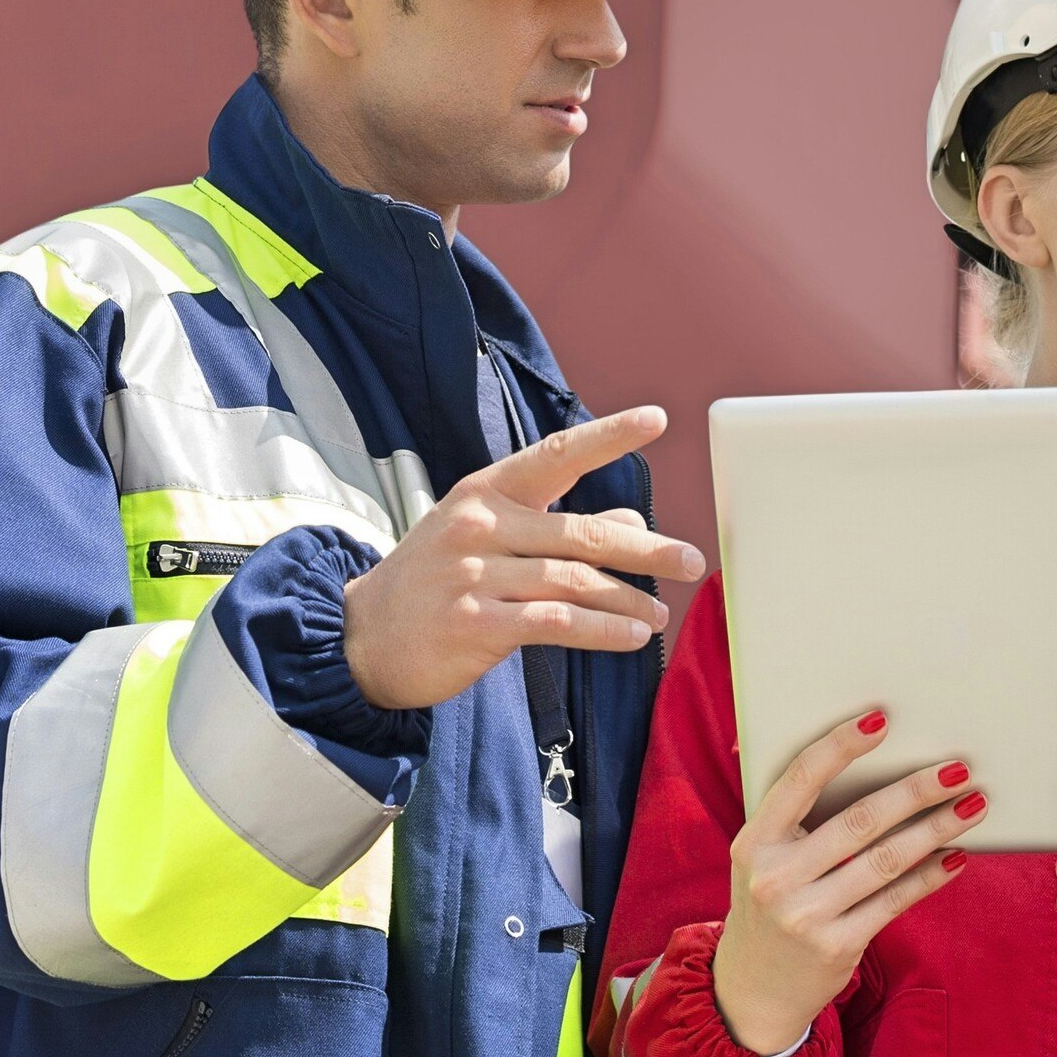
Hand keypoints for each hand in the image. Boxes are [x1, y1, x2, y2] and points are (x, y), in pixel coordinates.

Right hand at [339, 408, 699, 711]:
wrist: (364, 636)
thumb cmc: (437, 580)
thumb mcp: (488, 537)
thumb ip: (557, 527)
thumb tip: (632, 522)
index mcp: (486, 491)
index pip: (556, 454)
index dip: (609, 436)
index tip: (657, 419)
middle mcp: (481, 525)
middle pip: (583, 533)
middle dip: (647, 549)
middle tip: (692, 561)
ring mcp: (474, 575)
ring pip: (574, 581)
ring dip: (628, 599)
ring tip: (661, 613)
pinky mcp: (475, 624)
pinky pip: (555, 622)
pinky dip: (601, 630)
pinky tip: (631, 635)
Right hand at [707, 709, 977, 1055]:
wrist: (754, 988)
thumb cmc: (769, 904)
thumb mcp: (761, 859)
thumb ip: (794, 819)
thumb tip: (859, 761)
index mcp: (755, 842)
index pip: (800, 780)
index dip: (841, 746)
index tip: (880, 719)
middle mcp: (776, 877)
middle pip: (860, 820)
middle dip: (915, 790)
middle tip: (958, 769)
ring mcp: (807, 915)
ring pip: (886, 860)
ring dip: (936, 829)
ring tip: (972, 807)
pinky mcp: (837, 946)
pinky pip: (895, 901)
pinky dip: (929, 876)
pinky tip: (955, 858)